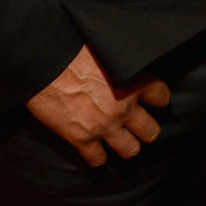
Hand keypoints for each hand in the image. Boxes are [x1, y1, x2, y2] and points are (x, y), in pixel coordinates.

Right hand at [25, 44, 169, 166]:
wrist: (44, 60)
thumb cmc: (74, 45)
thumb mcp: (108, 47)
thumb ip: (122, 61)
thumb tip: (124, 62)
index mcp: (134, 80)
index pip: (161, 96)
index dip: (157, 100)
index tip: (151, 101)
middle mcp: (124, 106)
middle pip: (151, 131)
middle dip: (146, 130)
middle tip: (138, 126)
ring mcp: (104, 125)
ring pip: (130, 150)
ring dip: (126, 146)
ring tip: (121, 141)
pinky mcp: (81, 138)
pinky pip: (98, 160)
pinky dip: (97, 157)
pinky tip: (95, 150)